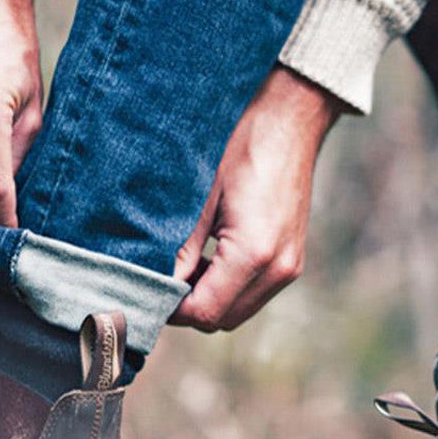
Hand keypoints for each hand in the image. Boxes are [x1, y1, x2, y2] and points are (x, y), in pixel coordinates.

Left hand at [172, 67, 342, 330]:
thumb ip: (181, 247)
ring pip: (237, 310)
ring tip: (183, 268)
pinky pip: (253, 293)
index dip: (170, 307)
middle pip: (221, 319)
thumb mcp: (200, 195)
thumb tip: (158, 282)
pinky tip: (209, 259)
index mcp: (254, 254)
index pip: (204, 311)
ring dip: (208, 298)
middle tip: (159, 279)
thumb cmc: (242, 144)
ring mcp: (289, 267)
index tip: (146, 288)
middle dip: (187, 308)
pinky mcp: (292, 260)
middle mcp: (278, 269)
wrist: (290, 119)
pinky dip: (227, 287)